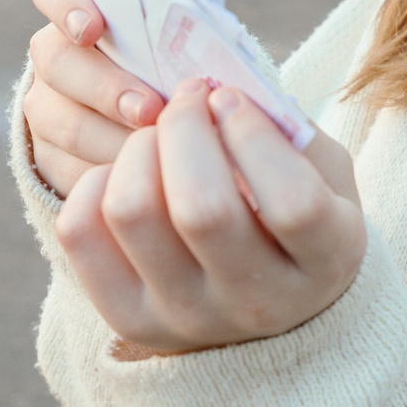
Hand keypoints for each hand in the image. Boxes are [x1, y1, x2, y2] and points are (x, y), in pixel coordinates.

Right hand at [25, 0, 165, 196]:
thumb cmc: (180, 61)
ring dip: (111, 139)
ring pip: (62, 122)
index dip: (67, 5)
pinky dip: (106, 178)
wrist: (159, 111)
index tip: (92, 28)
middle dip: (107, 89)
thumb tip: (206, 45)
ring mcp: (44, 105)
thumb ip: (178, 31)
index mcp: (81, 7)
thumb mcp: (180, 38)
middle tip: (149, 110)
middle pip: (58, 62)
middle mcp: (52, 52)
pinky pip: (66, 169)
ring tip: (158, 154)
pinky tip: (143, 182)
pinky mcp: (46, 156)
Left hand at [53, 79, 365, 356]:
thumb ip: (286, 131)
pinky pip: (81, 233)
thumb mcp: (322, 171)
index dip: (254, 135)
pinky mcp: (128, 320)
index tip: (230, 99)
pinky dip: (94, 181)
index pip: (293, 204)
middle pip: (202, 209)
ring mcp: (188, 318)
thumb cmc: (296, 214)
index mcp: (326, 264)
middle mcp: (258, 305)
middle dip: (184, 126)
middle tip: (188, 99)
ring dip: (138, 149)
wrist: (268, 299)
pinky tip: (126, 172)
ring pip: (131, 214)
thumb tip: (214, 87)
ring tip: (156, 135)